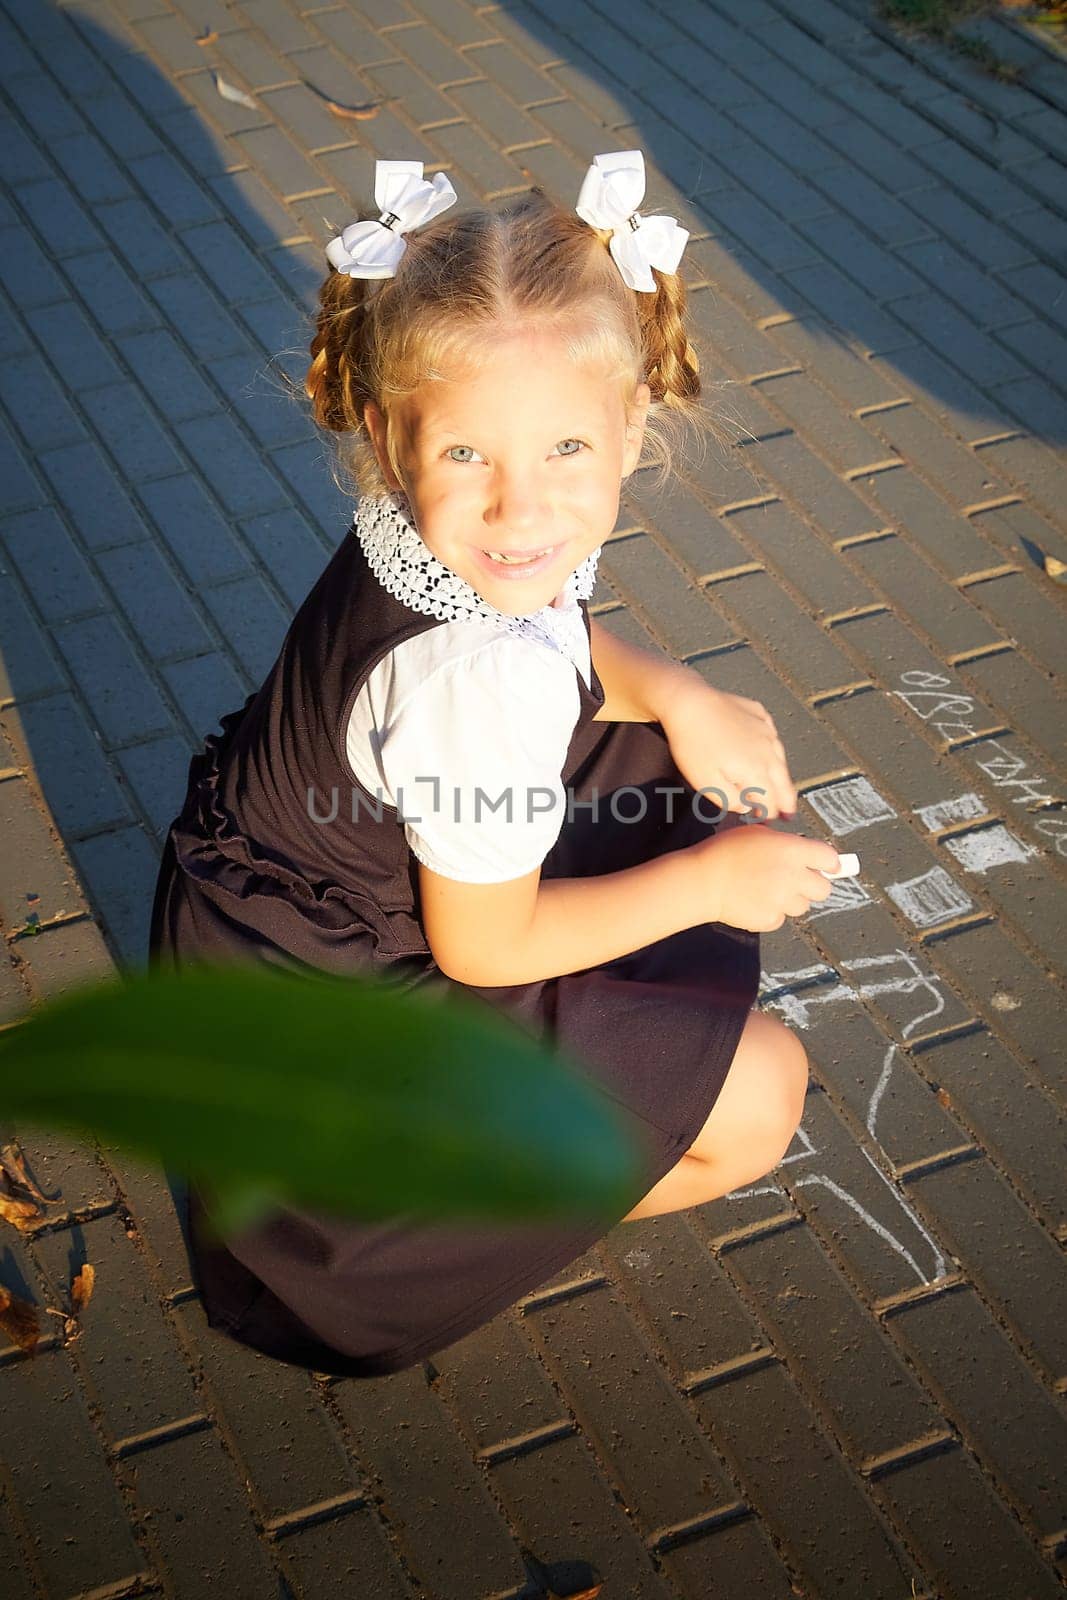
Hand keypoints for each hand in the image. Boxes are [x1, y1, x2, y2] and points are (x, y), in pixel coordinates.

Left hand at [660, 679, 796, 819]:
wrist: (688, 703)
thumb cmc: (694, 743)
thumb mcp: (707, 784)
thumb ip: (731, 801)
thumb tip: (746, 808)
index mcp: (757, 771)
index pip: (772, 802)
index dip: (769, 815)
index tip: (765, 820)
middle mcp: (768, 751)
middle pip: (784, 782)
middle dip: (786, 801)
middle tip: (787, 813)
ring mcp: (766, 730)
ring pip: (780, 758)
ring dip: (780, 775)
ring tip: (778, 785)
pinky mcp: (759, 714)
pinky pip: (771, 735)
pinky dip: (770, 746)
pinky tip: (766, 751)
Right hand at [693, 824, 841, 931]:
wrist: (702, 880)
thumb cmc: (725, 851)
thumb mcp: (757, 833)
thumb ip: (786, 842)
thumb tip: (805, 852)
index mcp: (792, 850)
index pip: (829, 859)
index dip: (829, 862)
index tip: (827, 866)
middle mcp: (792, 876)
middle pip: (823, 889)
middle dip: (813, 885)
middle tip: (797, 881)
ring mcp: (782, 900)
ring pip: (803, 906)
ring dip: (792, 899)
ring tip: (769, 890)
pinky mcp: (770, 919)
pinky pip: (781, 918)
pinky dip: (772, 912)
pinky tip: (756, 901)